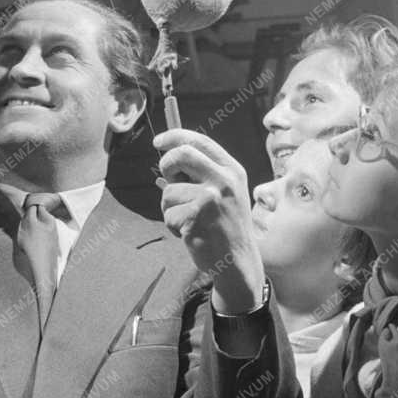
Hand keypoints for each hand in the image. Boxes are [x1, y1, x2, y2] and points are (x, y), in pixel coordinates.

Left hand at [154, 129, 263, 311]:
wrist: (238, 261)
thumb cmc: (226, 227)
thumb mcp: (224, 194)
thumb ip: (201, 174)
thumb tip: (166, 161)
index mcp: (232, 170)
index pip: (200, 141)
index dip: (174, 136)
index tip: (158, 141)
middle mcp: (224, 180)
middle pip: (181, 154)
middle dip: (166, 164)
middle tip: (167, 179)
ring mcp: (211, 198)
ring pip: (168, 190)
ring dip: (169, 207)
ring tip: (188, 220)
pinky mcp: (197, 217)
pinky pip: (168, 213)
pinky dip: (172, 225)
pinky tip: (189, 232)